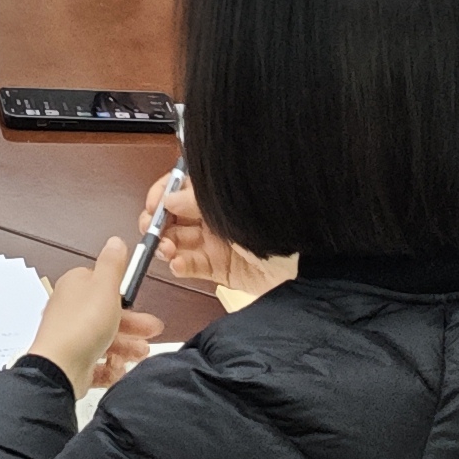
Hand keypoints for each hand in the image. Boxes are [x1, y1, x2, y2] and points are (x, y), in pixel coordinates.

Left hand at [30, 245, 128, 389]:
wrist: (60, 368)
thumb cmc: (80, 326)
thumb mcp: (104, 287)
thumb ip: (112, 264)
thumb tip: (115, 242)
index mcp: (75, 287)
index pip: (104, 287)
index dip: (126, 296)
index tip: (141, 303)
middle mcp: (70, 311)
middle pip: (107, 315)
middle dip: (132, 325)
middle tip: (150, 332)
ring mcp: (70, 337)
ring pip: (104, 340)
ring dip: (126, 346)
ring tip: (140, 353)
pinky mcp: (72, 361)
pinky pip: (96, 364)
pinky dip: (110, 367)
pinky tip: (118, 367)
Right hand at [136, 171, 283, 314]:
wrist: (308, 267)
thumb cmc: (283, 228)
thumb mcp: (235, 206)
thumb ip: (199, 200)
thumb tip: (170, 199)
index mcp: (219, 194)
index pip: (181, 188)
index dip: (163, 194)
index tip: (153, 205)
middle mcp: (216, 216)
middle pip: (175, 215)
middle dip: (158, 222)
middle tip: (151, 229)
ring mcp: (218, 243)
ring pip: (179, 241)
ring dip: (165, 244)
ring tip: (165, 249)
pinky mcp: (221, 269)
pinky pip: (192, 266)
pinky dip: (180, 265)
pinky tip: (178, 262)